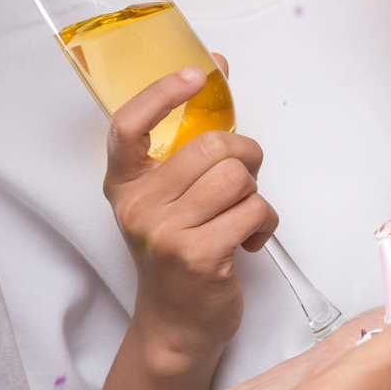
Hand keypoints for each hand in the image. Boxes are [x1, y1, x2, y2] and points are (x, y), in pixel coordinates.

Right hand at [104, 63, 275, 379]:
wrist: (177, 324)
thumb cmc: (183, 246)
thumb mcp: (174, 193)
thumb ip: (191, 134)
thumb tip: (218, 65)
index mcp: (125, 183)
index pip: (128, 126)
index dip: (162, 92)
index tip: (196, 74)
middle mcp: (136, 206)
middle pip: (212, 145)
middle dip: (247, 154)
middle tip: (245, 179)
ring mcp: (162, 234)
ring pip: (237, 176)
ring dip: (256, 191)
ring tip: (243, 213)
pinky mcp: (196, 257)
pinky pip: (253, 209)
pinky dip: (265, 221)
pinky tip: (250, 240)